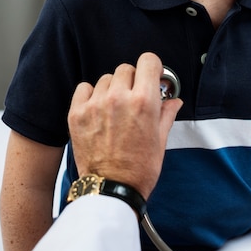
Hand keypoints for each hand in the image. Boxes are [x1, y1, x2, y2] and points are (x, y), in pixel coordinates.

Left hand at [67, 52, 182, 199]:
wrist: (110, 189)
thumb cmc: (138, 169)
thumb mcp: (160, 141)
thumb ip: (166, 114)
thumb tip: (173, 100)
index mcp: (144, 102)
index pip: (148, 61)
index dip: (151, 68)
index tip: (151, 76)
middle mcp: (118, 98)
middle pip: (126, 68)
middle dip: (133, 80)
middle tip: (133, 98)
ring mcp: (95, 105)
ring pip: (106, 79)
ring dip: (112, 89)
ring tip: (115, 109)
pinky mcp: (77, 113)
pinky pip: (84, 88)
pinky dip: (91, 94)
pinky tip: (98, 110)